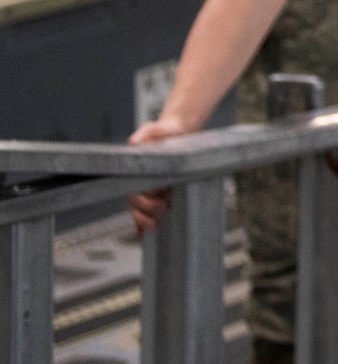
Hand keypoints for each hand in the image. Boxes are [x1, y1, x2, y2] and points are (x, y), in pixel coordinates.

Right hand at [128, 114, 192, 234]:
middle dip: (147, 210)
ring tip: (158, 220)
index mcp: (137, 170)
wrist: (178, 130)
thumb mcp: (154, 129)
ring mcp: (148, 187)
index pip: (134, 190)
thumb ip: (145, 134)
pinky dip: (139, 224)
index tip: (159, 195)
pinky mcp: (159, 189)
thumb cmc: (164, 130)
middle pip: (136, 203)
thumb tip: (134, 143)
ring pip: (139, 210)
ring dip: (145, 219)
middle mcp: (140, 181)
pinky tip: (140, 234)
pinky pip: (145, 210)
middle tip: (164, 207)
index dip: (143, 199)